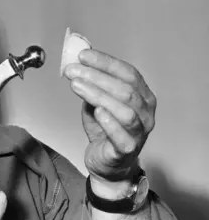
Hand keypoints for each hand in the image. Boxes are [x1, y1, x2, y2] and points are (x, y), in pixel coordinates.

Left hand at [64, 49, 156, 182]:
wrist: (107, 164)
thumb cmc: (104, 129)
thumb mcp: (96, 102)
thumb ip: (92, 84)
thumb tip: (78, 63)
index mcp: (142, 96)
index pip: (128, 73)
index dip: (105, 62)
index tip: (83, 55)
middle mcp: (146, 112)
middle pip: (126, 89)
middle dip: (96, 76)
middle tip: (73, 70)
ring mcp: (140, 132)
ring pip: (125, 110)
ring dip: (98, 94)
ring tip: (76, 85)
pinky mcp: (128, 150)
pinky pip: (122, 135)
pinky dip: (109, 121)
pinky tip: (96, 111)